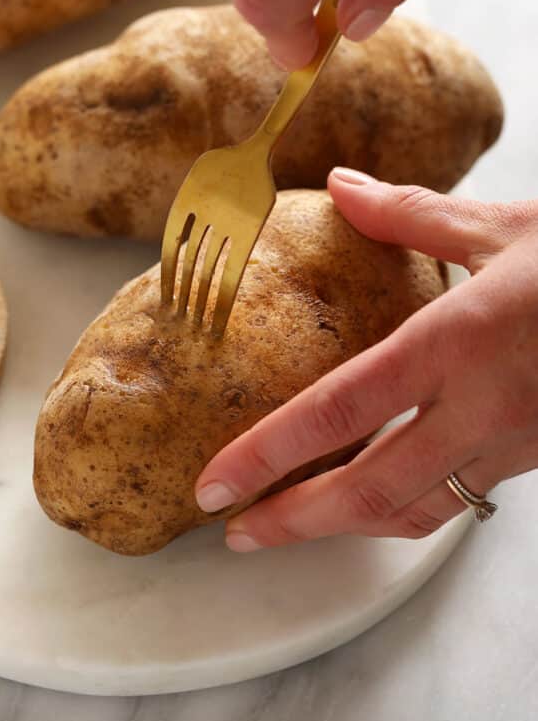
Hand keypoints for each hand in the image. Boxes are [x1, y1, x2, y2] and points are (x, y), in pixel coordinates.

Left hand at [195, 168, 537, 550]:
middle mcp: (481, 404)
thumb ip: (408, 212)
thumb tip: (339, 187)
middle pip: (370, 491)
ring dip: (344, 529)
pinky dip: (400, 513)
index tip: (214, 484)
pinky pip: (457, 500)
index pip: (341, 410)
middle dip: (294, 522)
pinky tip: (369, 503)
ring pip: (416, 511)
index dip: (268, 454)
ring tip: (286, 527)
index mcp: (457, 339)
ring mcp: (513, 441)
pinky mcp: (535, 457)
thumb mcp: (501, 227)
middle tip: (234, 533)